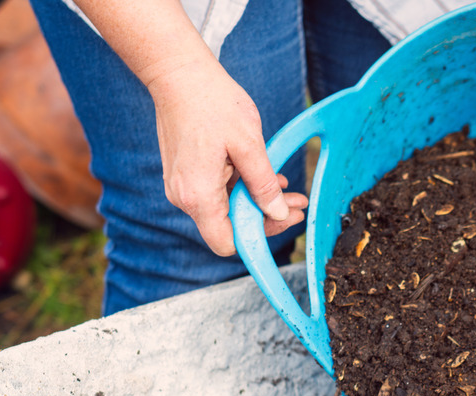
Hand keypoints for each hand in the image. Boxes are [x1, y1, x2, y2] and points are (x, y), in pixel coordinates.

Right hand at [146, 59, 307, 255]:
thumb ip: (264, 184)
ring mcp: (181, 186)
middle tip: (297, 204)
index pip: (228, 242)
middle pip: (228, 227)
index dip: (259, 237)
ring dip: (256, 200)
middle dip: (265, 217)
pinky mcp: (184, 174)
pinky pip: (215, 191)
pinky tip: (265, 175)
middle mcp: (184, 197)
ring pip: (224, 208)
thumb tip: (277, 213)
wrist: (178, 73)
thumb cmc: (212, 103)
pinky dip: (241, 187)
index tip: (286, 220)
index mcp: (198, 195)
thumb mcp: (249, 145)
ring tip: (288, 187)